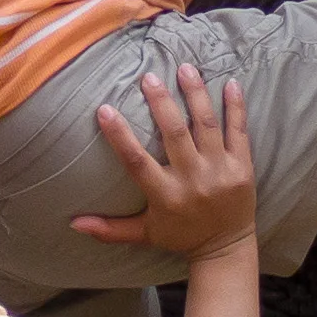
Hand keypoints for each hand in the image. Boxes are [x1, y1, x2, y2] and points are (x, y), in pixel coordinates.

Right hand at [78, 64, 258, 268]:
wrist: (226, 249)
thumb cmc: (180, 237)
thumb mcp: (143, 234)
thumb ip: (109, 229)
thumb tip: (72, 224)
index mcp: (165, 195)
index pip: (136, 161)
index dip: (120, 135)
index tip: (104, 109)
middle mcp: (193, 180)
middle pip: (175, 134)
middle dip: (161, 103)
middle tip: (149, 76)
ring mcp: (221, 171)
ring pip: (207, 126)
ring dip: (196, 95)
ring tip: (185, 68)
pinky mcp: (243, 167)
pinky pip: (239, 131)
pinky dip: (236, 107)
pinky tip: (231, 82)